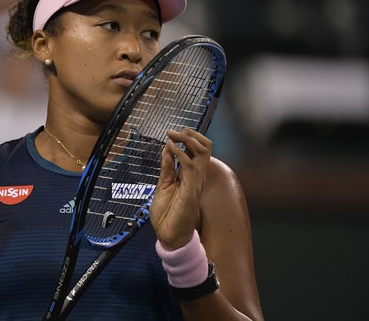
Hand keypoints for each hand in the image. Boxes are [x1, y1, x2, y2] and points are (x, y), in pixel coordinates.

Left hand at [150, 128, 211, 249]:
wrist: (169, 236)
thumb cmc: (167, 215)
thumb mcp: (163, 185)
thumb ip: (167, 168)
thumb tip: (167, 149)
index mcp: (189, 175)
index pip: (198, 150)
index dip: (188, 137)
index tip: (171, 134)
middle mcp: (195, 177)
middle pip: (205, 146)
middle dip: (190, 133)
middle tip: (173, 132)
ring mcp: (195, 182)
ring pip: (202, 151)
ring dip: (186, 139)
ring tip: (172, 136)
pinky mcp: (190, 190)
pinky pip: (190, 166)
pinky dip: (180, 153)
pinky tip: (170, 149)